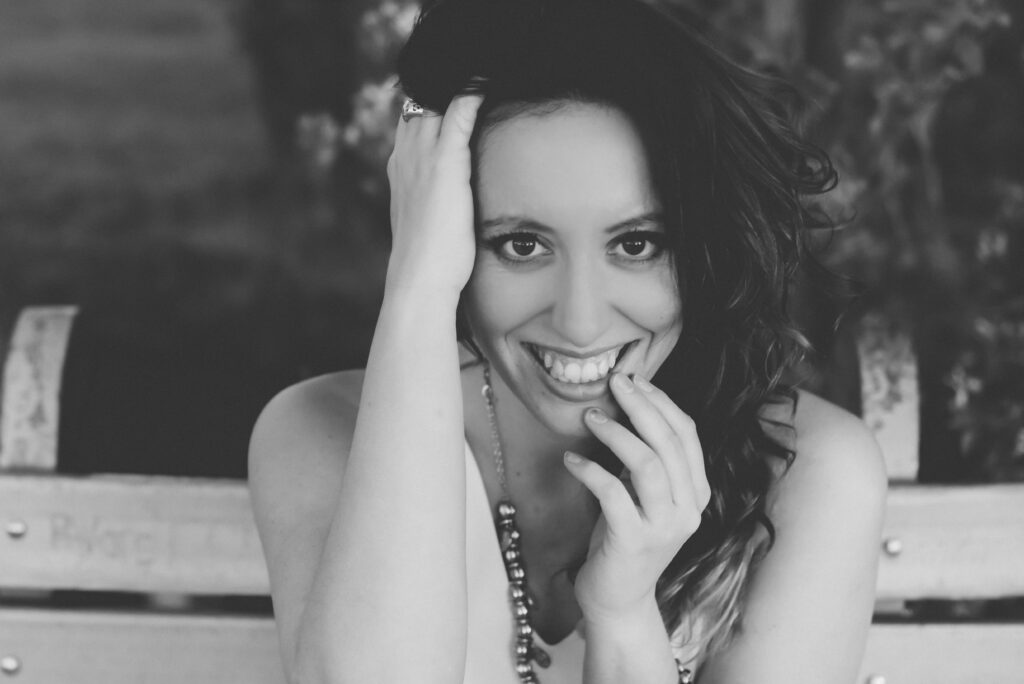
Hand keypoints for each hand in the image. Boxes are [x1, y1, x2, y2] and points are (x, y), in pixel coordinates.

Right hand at [385, 90, 484, 299]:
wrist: (419, 279)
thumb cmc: (429, 263)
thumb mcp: (428, 224)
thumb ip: (437, 205)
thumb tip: (451, 207)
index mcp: (400, 169)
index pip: (412, 122)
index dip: (429, 106)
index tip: (450, 97)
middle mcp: (406, 156)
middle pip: (420, 103)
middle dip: (440, 88)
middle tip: (470, 77)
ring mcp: (423, 157)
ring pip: (437, 100)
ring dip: (457, 85)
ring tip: (482, 73)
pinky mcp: (446, 162)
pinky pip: (461, 111)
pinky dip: (474, 92)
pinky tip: (489, 82)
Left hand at [564, 372, 711, 622]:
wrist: (617, 601)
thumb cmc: (624, 539)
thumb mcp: (643, 495)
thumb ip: (646, 460)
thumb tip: (625, 407)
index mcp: (696, 493)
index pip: (688, 435)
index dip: (662, 402)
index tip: (635, 380)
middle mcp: (689, 509)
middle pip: (670, 443)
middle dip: (641, 406)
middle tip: (614, 383)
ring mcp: (665, 527)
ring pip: (648, 464)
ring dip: (616, 433)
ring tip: (590, 416)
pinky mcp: (634, 541)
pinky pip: (613, 493)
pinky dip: (590, 470)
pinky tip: (571, 459)